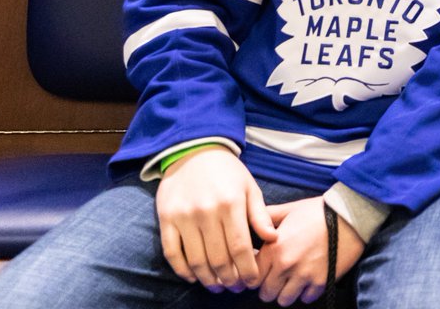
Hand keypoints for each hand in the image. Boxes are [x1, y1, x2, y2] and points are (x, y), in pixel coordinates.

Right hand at [156, 146, 277, 291]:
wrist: (193, 150)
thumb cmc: (227, 171)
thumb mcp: (249, 186)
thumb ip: (260, 214)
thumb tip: (272, 239)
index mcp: (231, 203)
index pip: (241, 247)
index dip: (247, 270)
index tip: (252, 282)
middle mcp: (207, 212)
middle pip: (219, 258)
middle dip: (230, 279)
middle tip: (236, 288)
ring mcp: (184, 216)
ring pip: (196, 260)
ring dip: (208, 279)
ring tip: (218, 287)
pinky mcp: (166, 219)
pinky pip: (172, 253)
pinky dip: (183, 270)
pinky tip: (193, 277)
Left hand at [255, 197, 363, 305]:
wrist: (349, 216)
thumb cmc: (317, 211)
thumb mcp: (288, 210)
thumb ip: (266, 218)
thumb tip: (250, 220)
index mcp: (274, 248)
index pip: (252, 277)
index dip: (255, 275)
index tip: (262, 271)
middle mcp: (286, 265)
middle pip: (266, 293)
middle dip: (270, 286)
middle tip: (277, 277)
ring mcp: (304, 276)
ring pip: (284, 300)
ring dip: (286, 292)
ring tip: (293, 280)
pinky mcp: (321, 282)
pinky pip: (306, 299)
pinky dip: (306, 292)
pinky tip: (309, 279)